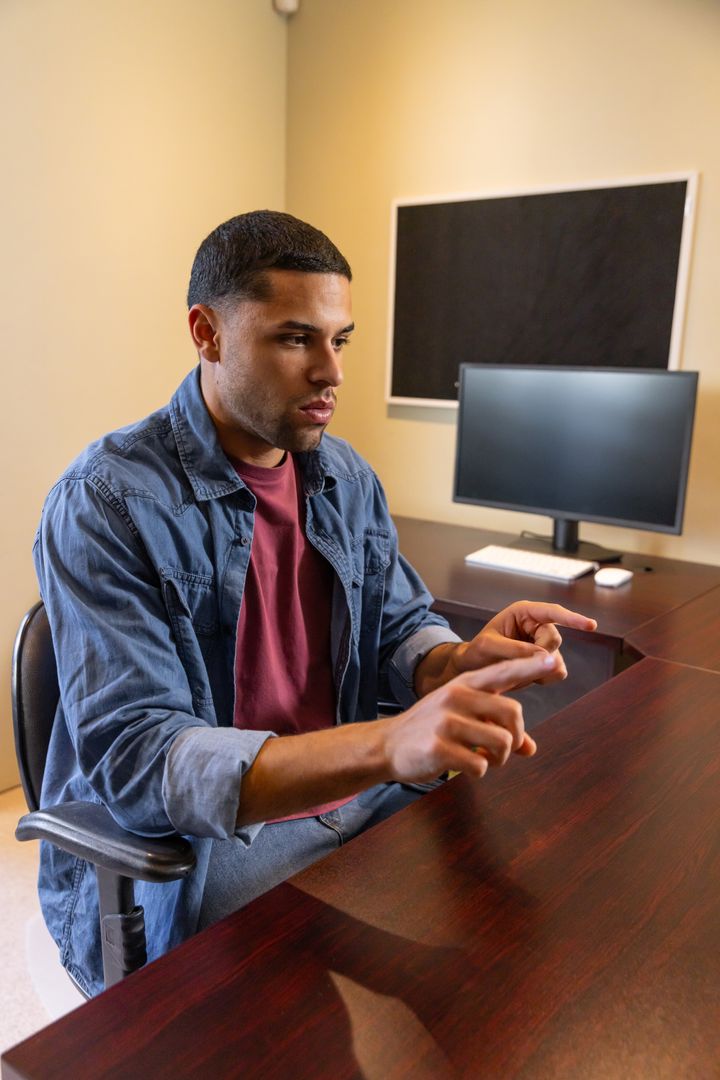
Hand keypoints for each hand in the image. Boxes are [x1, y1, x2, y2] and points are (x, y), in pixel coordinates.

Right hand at [383, 652, 556, 783]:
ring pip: (502, 742)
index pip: (502, 671)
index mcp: (464, 684)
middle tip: (502, 749)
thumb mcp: (461, 717)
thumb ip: (495, 726)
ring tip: (484, 759)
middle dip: (516, 736)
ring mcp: (446, 722)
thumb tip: (531, 749)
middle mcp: (456, 697)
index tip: (551, 659)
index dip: (528, 666)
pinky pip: (480, 765)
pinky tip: (464, 765)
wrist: (388, 745)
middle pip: (513, 713)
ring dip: (500, 758)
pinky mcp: (439, 748)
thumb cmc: (431, 729)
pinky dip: (479, 770)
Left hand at [415, 601, 596, 696]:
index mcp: (523, 613)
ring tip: (517, 671)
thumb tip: (543, 656)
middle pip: (555, 640)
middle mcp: (537, 625)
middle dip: (539, 655)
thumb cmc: (477, 651)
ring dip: (540, 669)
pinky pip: (557, 671)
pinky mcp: (545, 661)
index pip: (553, 612)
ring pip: (558, 658)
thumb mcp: (490, 647)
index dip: (572, 619)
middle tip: (517, 663)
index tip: (591, 626)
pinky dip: (543, 678)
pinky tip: (526, 678)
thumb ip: (516, 649)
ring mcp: (543, 644)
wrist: (472, 668)